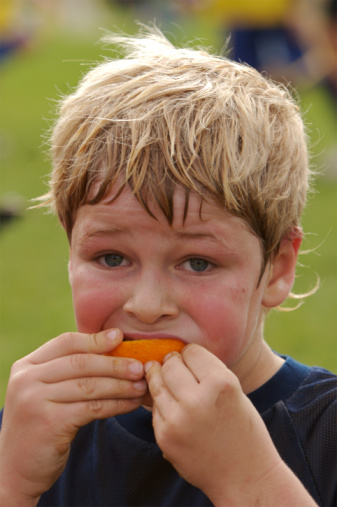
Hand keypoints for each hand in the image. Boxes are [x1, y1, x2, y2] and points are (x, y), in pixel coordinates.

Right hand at [0, 329, 145, 505]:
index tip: (120, 337)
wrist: (14, 469)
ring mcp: (35, 400)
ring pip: (90, 385)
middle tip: (139, 366)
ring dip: (120, 385)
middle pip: (81, 363)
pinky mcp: (50, 423)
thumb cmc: (37, 424)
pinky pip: (92, 408)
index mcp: (26, 366)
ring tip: (140, 386)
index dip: (95, 339)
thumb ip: (63, 371)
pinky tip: (130, 404)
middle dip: (114, 363)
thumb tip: (108, 346)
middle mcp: (27, 379)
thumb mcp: (42, 391)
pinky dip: (116, 404)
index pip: (65, 342)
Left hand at [145, 344, 315, 505]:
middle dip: (173, 363)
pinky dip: (161, 404)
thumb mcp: (235, 391)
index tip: (192, 359)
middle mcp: (197, 400)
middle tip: (175, 365)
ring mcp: (178, 420)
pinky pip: (155, 408)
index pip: (191, 351)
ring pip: (157, 383)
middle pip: (171, 364)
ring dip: (160, 378)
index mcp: (221, 384)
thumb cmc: (243, 429)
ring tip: (162, 375)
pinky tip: (171, 405)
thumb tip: (176, 355)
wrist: (245, 476)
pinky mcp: (165, 437)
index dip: (191, 354)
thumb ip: (208, 372)